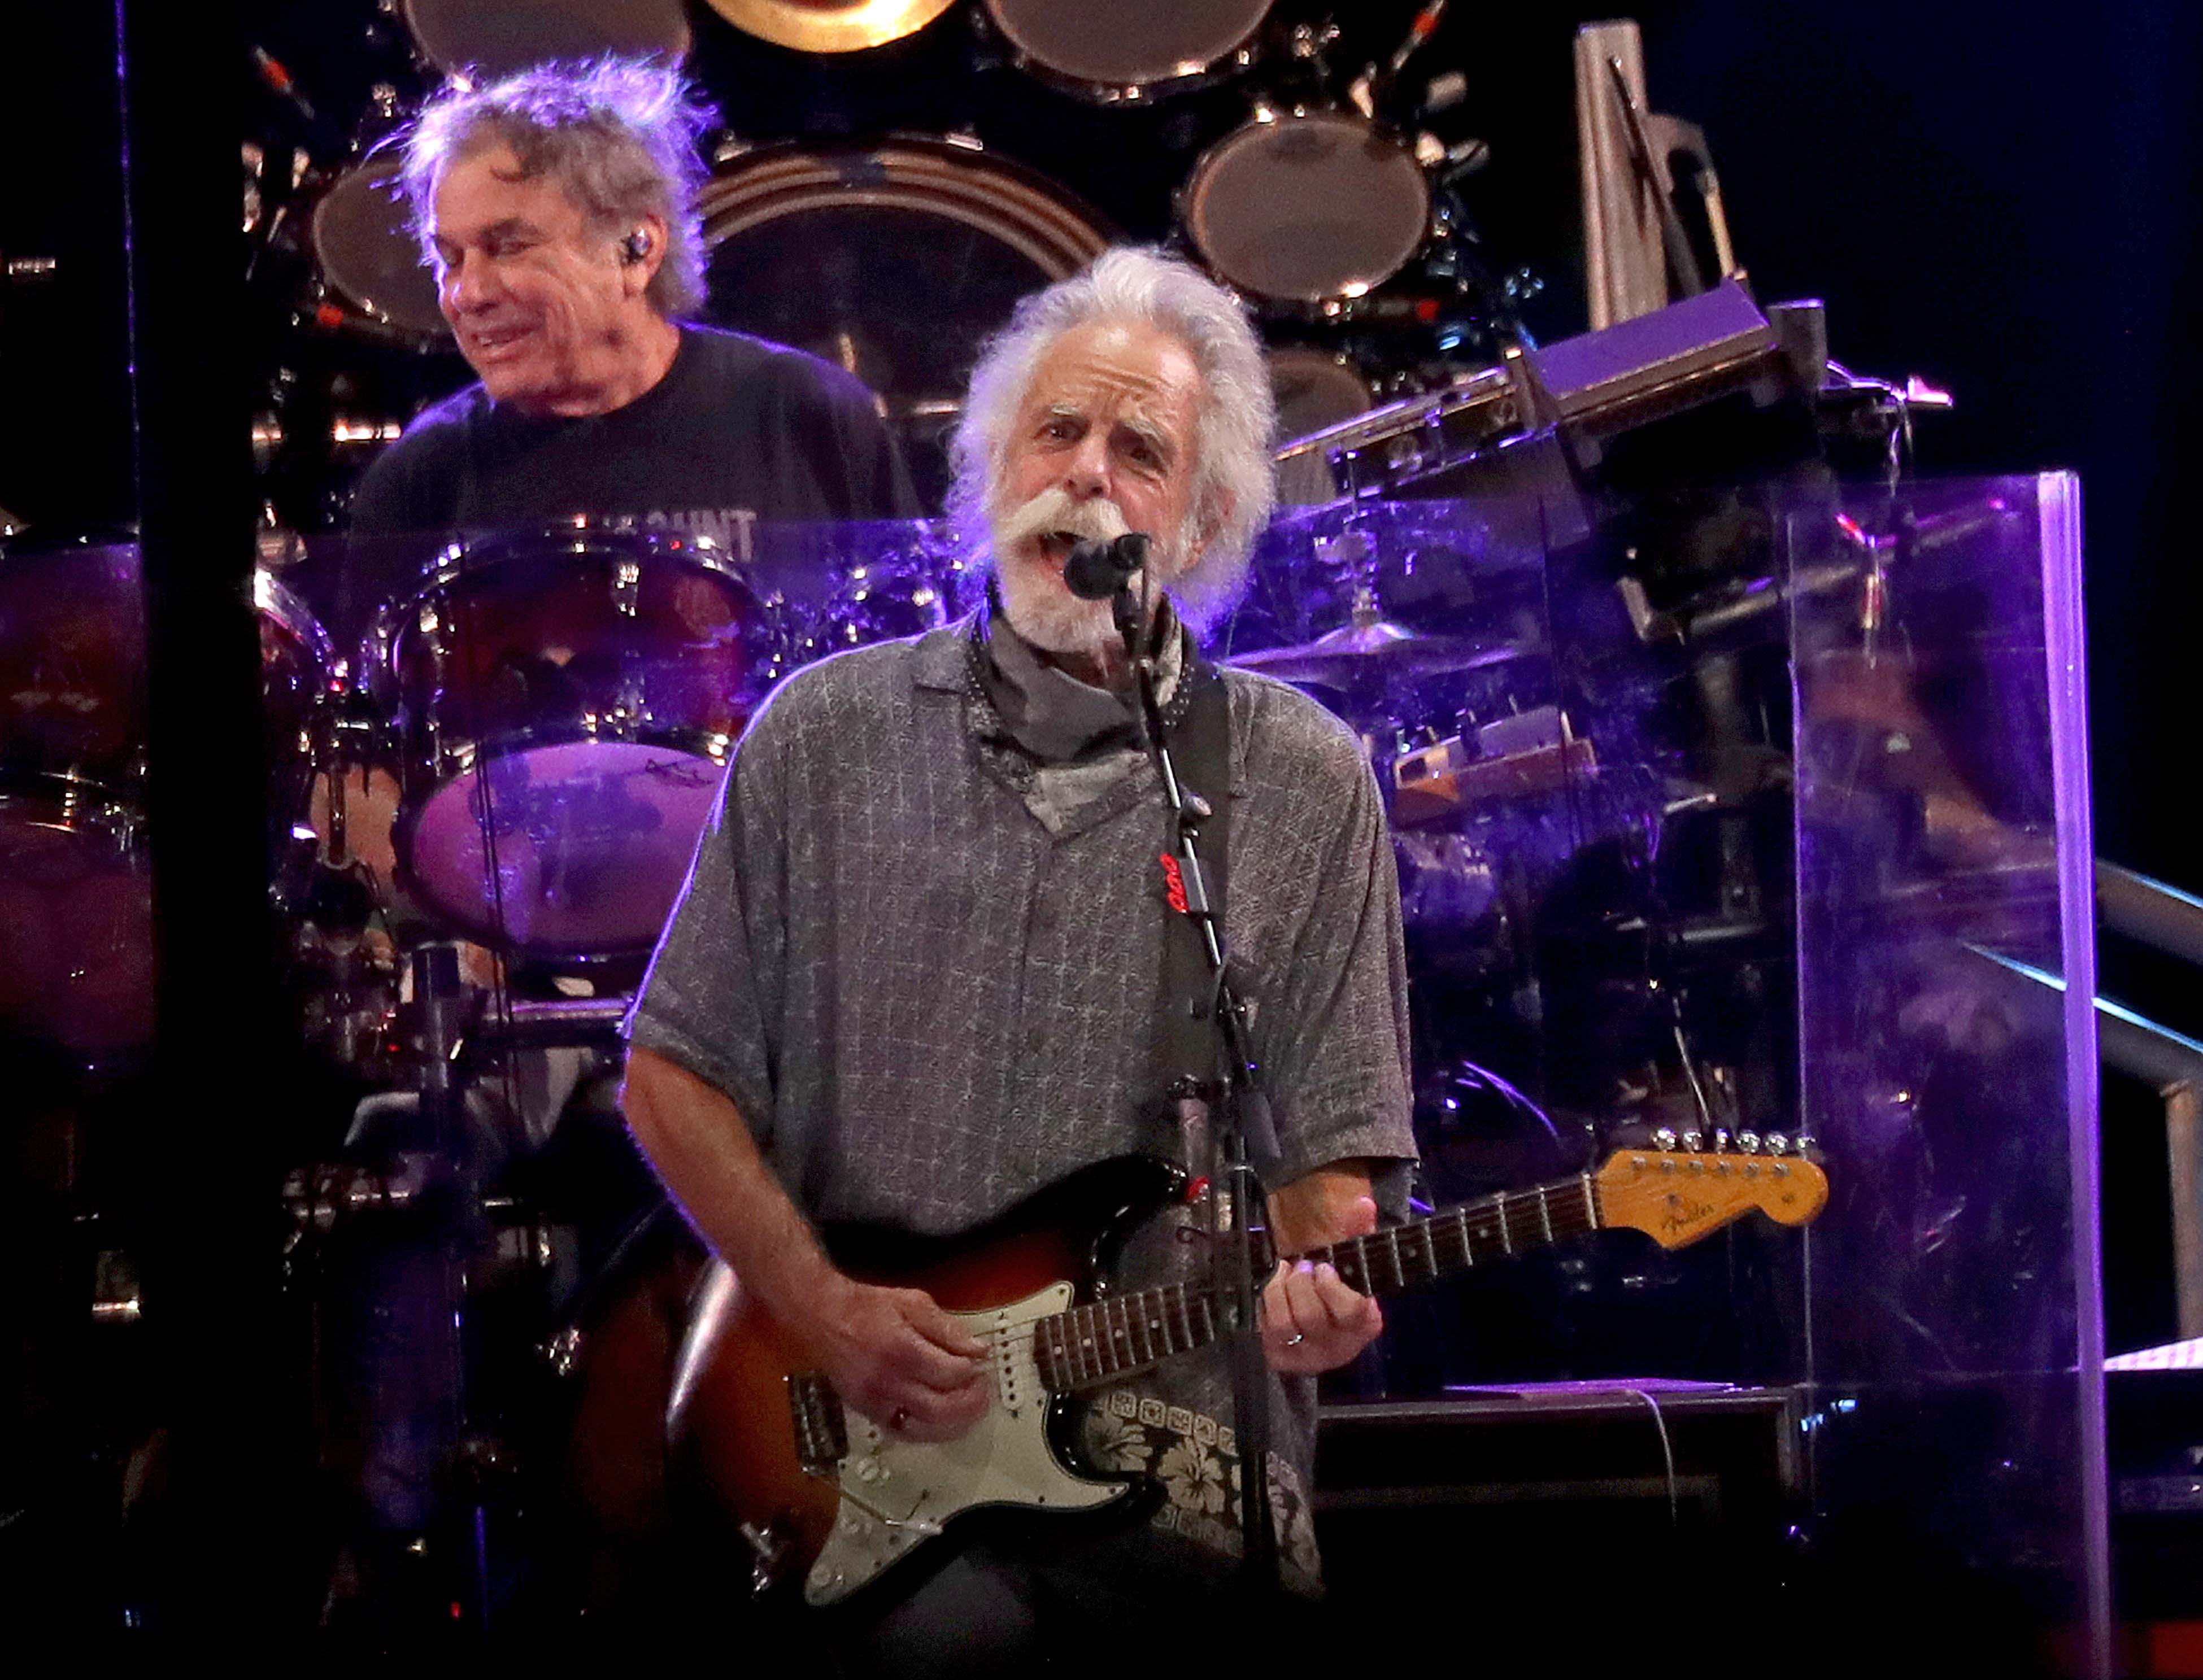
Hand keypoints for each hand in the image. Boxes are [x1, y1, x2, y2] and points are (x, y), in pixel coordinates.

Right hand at [810, 1276, 991, 1442]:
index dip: (971, 1371)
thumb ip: (948, 1329)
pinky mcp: (866, 1412)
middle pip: (939, 1409)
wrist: (823, 1317)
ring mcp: (874, 1401)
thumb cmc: (869, 1307)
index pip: (950, 1374)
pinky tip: (941, 1420)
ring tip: (969, 1410)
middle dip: (969, 1404)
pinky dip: (926, 1431)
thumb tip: (979, 1350)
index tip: (980, 1364)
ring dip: (954, 1425)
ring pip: (923, 1429)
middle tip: (982, 1391)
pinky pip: (902, 1432)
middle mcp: (887, 1381)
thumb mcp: (914, 1303)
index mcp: (901, 1350)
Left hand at [1261, 1190, 1383, 1373]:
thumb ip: (1359, 1233)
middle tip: (1301, 1266)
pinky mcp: (1283, 1359)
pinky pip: (1266, 1331)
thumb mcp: (1354, 1264)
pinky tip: (1275, 1290)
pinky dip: (1266, 1304)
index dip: (1331, 1286)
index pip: (1350, 1310)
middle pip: (1311, 1316)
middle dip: (1300, 1283)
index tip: (1324, 1267)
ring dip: (1278, 1291)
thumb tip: (1364, 1203)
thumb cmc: (1342, 1291)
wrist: (1329, 1333)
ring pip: (1284, 1325)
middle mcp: (1339, 1347)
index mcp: (1364, 1323)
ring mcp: (1309, 1356)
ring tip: (1284, 1273)